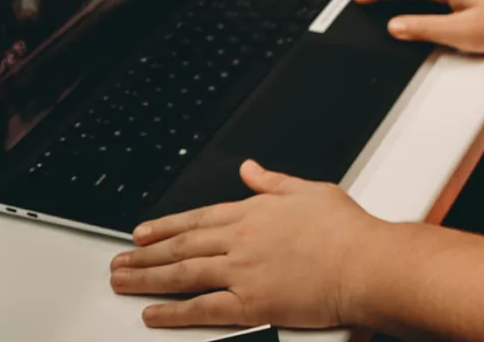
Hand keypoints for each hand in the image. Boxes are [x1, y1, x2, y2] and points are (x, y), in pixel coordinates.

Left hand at [110, 160, 377, 328]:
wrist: (364, 263)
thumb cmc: (345, 231)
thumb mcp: (309, 190)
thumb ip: (273, 181)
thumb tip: (251, 168)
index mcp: (253, 212)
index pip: (196, 218)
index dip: (164, 226)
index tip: (141, 233)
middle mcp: (240, 240)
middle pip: (181, 246)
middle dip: (145, 254)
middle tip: (119, 261)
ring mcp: (242, 272)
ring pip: (182, 274)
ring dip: (147, 278)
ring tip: (123, 282)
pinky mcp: (250, 304)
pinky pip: (202, 309)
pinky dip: (173, 312)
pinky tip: (152, 313)